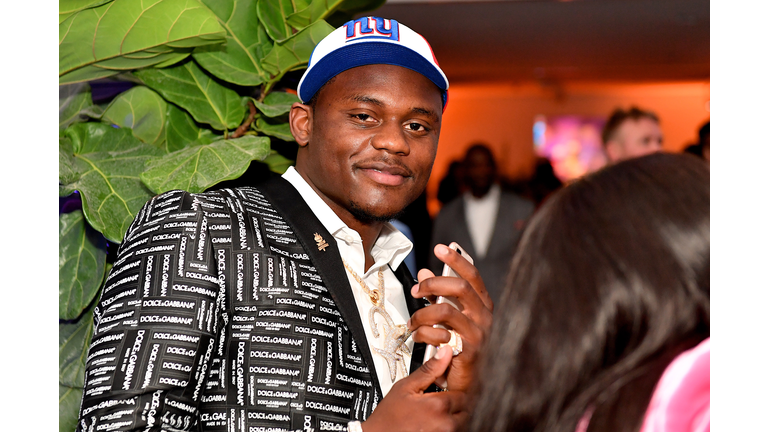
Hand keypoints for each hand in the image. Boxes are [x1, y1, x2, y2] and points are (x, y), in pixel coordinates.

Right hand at [362, 345, 466, 431]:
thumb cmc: (389, 416)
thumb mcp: (406, 387)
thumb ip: (429, 370)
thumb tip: (445, 351)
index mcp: (438, 406)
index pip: (463, 394)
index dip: (454, 390)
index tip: (445, 391)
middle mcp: (445, 424)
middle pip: (465, 409)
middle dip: (455, 404)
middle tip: (439, 402)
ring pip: (461, 422)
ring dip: (453, 416)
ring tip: (435, 413)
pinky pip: (454, 431)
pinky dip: (448, 426)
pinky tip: (434, 423)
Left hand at [407, 244, 493, 391]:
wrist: (464, 384)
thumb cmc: (456, 349)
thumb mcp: (447, 318)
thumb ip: (439, 294)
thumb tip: (426, 271)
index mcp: (482, 307)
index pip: (472, 276)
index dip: (457, 260)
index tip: (440, 248)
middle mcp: (484, 318)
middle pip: (460, 287)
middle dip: (433, 284)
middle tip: (417, 290)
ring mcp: (479, 334)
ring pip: (445, 310)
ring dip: (422, 313)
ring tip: (413, 322)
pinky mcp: (468, 350)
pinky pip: (440, 333)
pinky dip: (424, 333)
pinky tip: (419, 337)